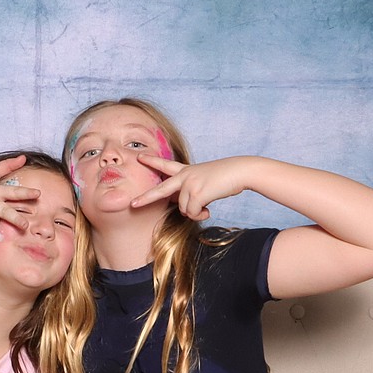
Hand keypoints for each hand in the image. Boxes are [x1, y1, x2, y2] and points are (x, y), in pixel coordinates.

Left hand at [129, 155, 251, 220]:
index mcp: (187, 170)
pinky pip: (192, 213)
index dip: (152, 161)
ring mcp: (190, 184)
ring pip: (184, 209)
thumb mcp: (205, 179)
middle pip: (161, 190)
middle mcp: (185, 176)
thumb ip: (193, 190)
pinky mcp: (196, 193)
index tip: (139, 157)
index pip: (166, 165)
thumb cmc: (227, 176)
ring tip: (206, 205)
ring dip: (195, 212)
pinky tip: (208, 209)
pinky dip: (200, 215)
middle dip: (146, 198)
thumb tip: (187, 209)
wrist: (240, 171)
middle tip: (133, 204)